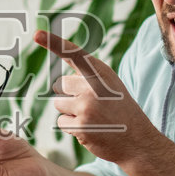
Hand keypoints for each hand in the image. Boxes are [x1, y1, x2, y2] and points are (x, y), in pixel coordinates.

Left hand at [36, 30, 158, 163]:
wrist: (138, 140)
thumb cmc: (121, 110)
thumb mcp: (111, 85)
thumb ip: (88, 77)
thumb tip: (61, 80)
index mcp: (101, 72)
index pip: (73, 53)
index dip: (53, 42)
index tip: (36, 34)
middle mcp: (93, 86)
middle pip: (60, 85)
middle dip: (70, 95)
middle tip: (93, 105)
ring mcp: (86, 106)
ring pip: (58, 104)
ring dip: (70, 112)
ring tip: (93, 118)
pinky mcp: (80, 126)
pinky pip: (62, 122)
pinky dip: (72, 127)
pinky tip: (90, 129)